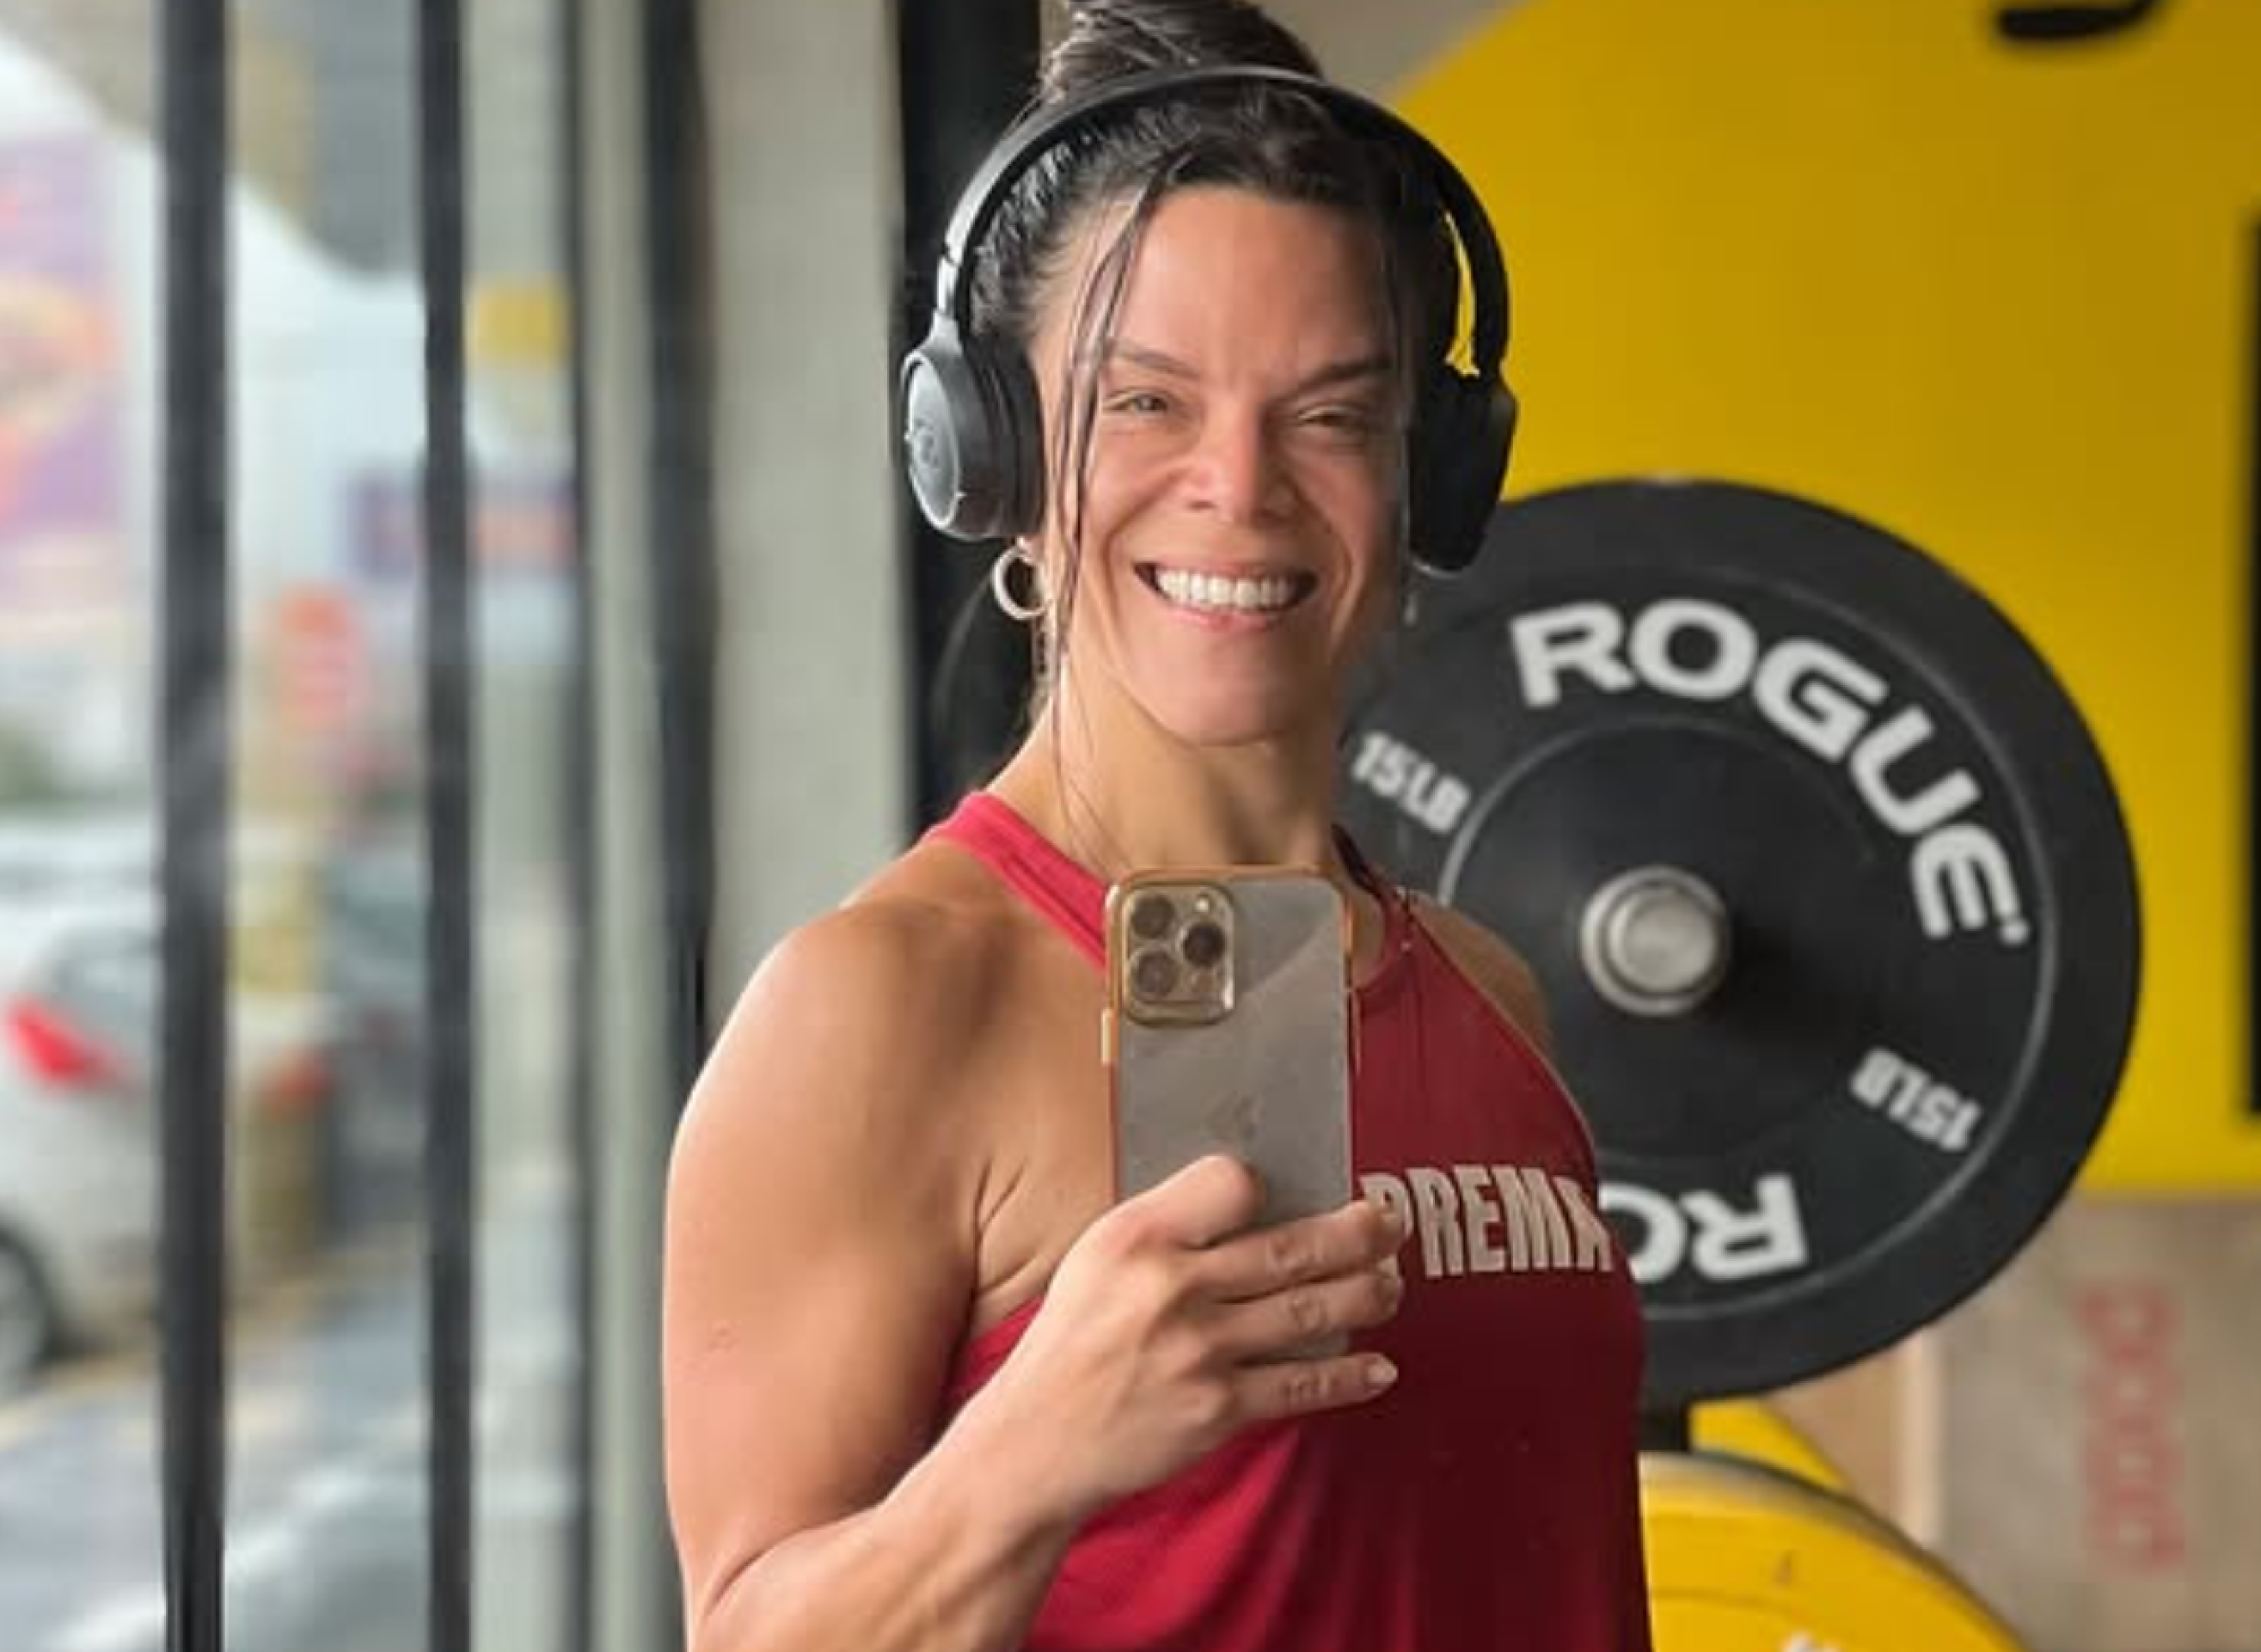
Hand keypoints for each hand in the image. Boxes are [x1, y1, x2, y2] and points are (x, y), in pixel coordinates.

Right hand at [965, 1154, 1406, 1522]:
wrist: (1036, 1443)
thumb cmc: (1070, 1342)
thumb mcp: (1096, 1259)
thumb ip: (1167, 1230)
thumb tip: (1253, 1201)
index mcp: (1137, 1238)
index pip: (1230, 1182)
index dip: (1266, 1183)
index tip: (1289, 1191)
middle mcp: (1172, 1287)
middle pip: (1292, 1247)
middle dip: (1358, 1232)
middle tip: (1391, 1222)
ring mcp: (1200, 1351)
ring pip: (1311, 1311)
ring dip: (1367, 1294)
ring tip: (1391, 1284)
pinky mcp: (1218, 1409)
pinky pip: (1303, 1385)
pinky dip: (1351, 1376)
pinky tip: (1380, 1367)